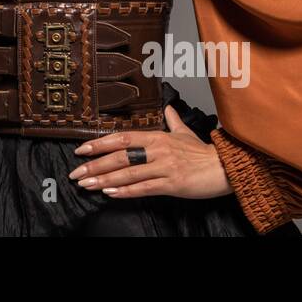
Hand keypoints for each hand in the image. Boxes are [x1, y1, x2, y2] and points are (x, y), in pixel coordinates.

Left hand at [67, 104, 232, 199]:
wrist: (225, 168)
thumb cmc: (203, 153)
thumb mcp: (185, 133)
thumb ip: (173, 121)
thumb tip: (168, 108)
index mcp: (157, 137)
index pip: (122, 138)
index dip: (99, 143)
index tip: (81, 150)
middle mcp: (158, 149)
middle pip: (120, 156)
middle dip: (95, 165)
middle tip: (76, 172)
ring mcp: (164, 167)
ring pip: (128, 173)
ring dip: (104, 180)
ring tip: (87, 185)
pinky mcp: (172, 184)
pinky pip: (144, 188)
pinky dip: (125, 191)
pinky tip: (110, 193)